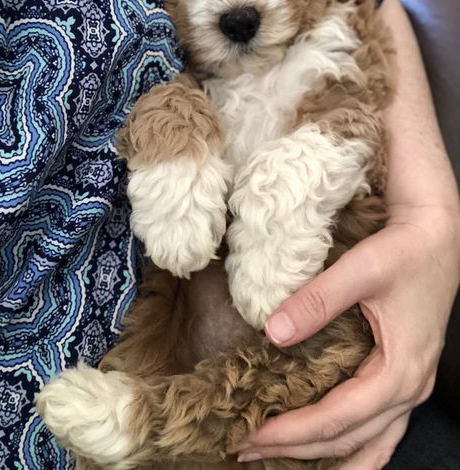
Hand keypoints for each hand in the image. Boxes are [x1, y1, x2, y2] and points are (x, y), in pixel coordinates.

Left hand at [237, 203, 459, 467]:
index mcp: (400, 371)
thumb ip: (316, 301)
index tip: (252, 435)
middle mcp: (409, 389)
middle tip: (247, 448)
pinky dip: (351, 446)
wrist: (437, 237)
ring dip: (326, 458)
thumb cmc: (405, 252)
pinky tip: (327, 450)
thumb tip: (272, 332)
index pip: (337, 418)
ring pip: (370, 445)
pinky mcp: (405, 376)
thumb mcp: (359, 270)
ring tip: (281, 460)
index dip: (292, 431)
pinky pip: (380, 429)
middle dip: (297, 450)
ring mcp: (411, 387)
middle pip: (349, 439)